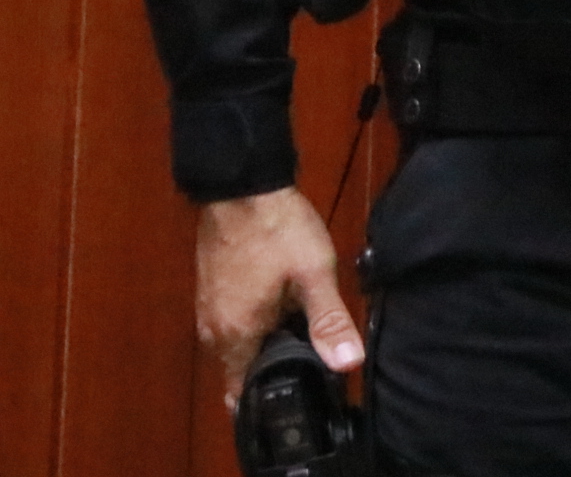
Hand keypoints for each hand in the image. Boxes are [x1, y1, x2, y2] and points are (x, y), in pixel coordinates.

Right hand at [196, 186, 360, 408]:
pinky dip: (255, 323)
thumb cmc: (278, 232)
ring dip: (265, 343)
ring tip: (301, 329)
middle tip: (310, 355)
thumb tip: (348, 364)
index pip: (242, 391)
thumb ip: (329, 322)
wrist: (243, 189)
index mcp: (235, 335)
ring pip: (237, 344)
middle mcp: (213, 330)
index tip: (299, 392)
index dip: (271, 395)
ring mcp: (208, 309)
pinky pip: (233, 323)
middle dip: (273, 368)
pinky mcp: (212, 291)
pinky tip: (281, 306)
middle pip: (241, 368)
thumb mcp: (315, 275)